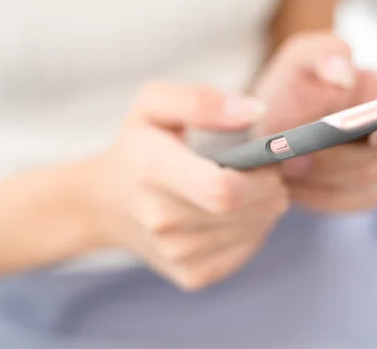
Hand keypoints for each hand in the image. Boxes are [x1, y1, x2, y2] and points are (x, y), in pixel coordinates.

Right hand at [90, 84, 288, 290]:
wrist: (106, 204)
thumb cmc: (138, 146)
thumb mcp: (154, 104)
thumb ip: (202, 101)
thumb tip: (255, 113)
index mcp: (152, 169)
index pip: (222, 188)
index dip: (260, 173)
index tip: (263, 157)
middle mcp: (162, 220)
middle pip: (247, 210)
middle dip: (270, 186)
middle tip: (258, 168)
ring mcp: (177, 254)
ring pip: (256, 230)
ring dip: (264, 206)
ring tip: (241, 187)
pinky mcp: (193, 276)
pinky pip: (248, 250)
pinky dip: (253, 228)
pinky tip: (233, 213)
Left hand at [253, 33, 376, 211]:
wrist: (271, 125)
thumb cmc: (294, 87)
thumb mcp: (301, 59)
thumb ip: (324, 54)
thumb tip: (344, 75)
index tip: (376, 133)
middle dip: (340, 157)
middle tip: (296, 154)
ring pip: (364, 182)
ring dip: (323, 175)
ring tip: (286, 165)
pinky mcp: (360, 194)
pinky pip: (345, 201)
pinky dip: (316, 193)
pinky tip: (292, 183)